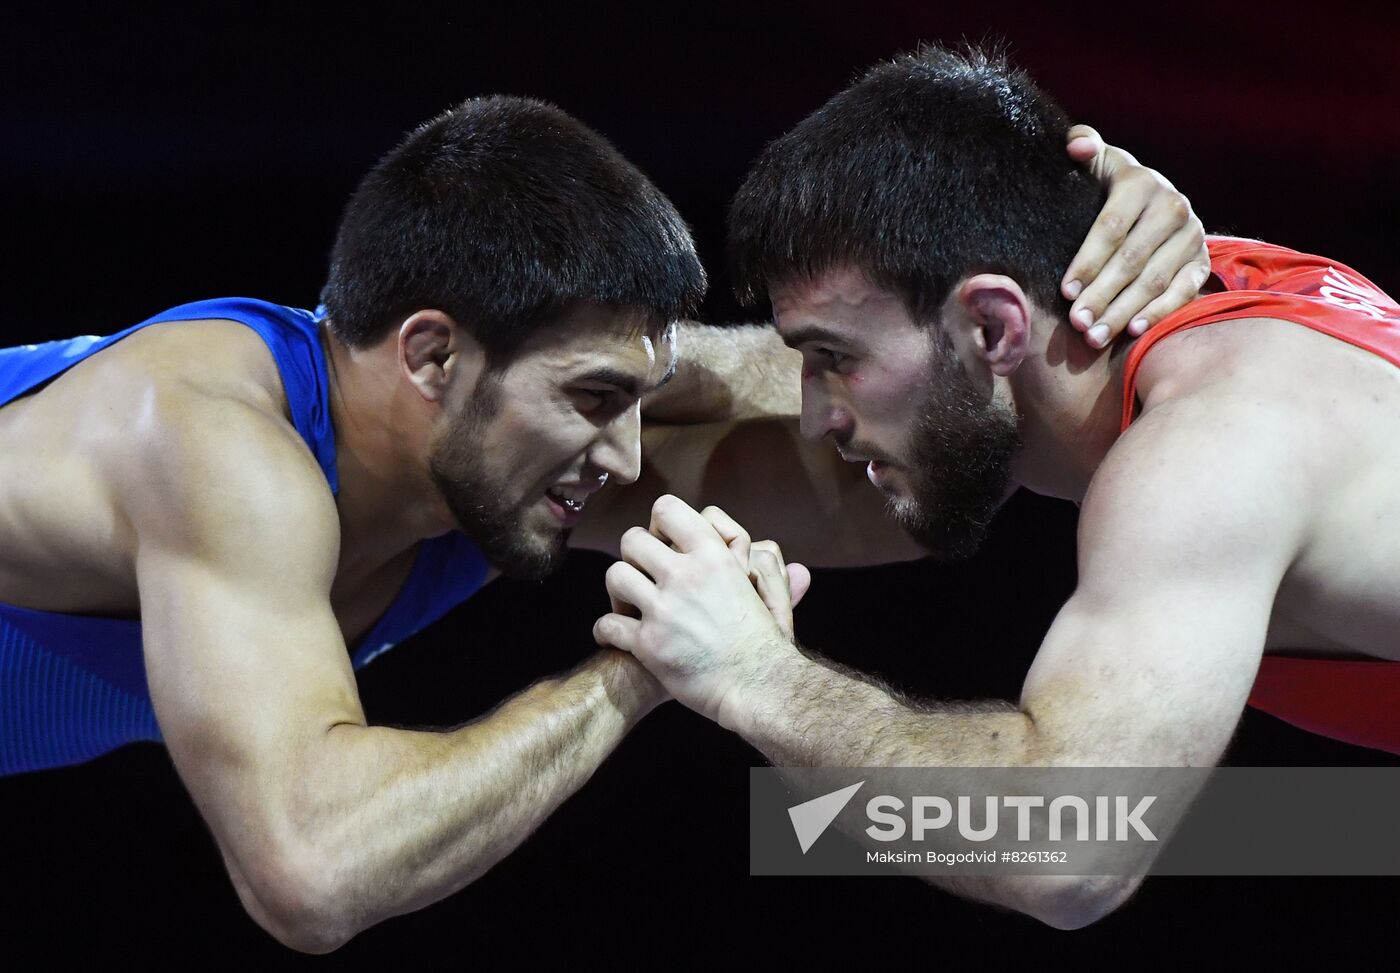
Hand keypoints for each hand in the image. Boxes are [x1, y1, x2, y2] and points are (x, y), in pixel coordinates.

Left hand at [593, 496, 808, 728]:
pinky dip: (606, 631)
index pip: (667, 509)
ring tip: (629, 606)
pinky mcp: (649, 644)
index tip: (664, 544)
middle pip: (632, 540)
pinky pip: (607, 625)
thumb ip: (763, 564)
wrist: (760, 685)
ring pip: (615, 576)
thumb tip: (763, 545)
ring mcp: (664, 609)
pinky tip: (614, 637)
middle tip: (643, 578)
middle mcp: (686, 576)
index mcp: (714, 555)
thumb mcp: (768, 590)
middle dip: (633, 558)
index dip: (658, 524)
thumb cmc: (766, 641)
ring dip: (618, 592)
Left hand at [1063, 125, 1210, 348]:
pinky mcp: (1202, 260)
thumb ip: (1082, 148)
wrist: (1150, 203)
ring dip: (1123, 312)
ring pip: (1155, 280)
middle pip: (1132, 259)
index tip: (1065, 292)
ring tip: (1094, 336)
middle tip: (1077, 324)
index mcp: (1140, 182)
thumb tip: (1077, 147)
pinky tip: (1134, 331)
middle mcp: (1173, 206)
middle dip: (1102, 295)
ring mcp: (1191, 234)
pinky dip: (1159, 312)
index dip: (1088, 261)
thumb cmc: (1105, 188)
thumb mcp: (1096, 165)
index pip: (1111, 227)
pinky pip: (1184, 290)